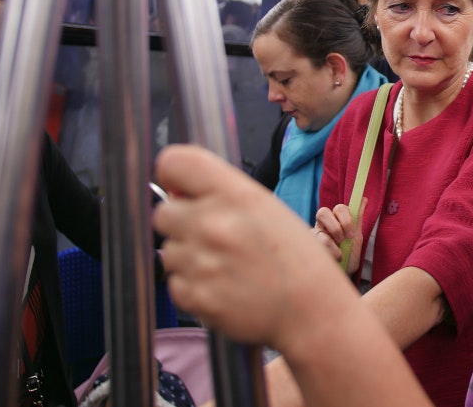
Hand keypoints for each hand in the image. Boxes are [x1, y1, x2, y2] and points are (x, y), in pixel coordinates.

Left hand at [152, 145, 357, 346]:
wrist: (310, 308)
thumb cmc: (293, 256)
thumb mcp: (266, 208)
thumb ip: (222, 194)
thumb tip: (176, 193)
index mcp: (236, 195)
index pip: (174, 163)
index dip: (171, 175)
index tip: (180, 189)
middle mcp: (213, 224)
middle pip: (163, 213)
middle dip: (181, 223)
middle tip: (213, 237)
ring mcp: (201, 262)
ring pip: (168, 251)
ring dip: (188, 257)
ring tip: (226, 265)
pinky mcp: (194, 296)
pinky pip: (174, 282)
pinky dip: (193, 286)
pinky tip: (223, 286)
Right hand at [313, 200, 364, 275]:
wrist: (343, 276)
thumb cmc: (349, 257)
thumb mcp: (356, 239)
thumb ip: (358, 220)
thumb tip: (364, 198)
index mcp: (337, 220)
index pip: (339, 208)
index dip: (346, 218)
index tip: (352, 234)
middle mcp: (324, 225)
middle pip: (323, 212)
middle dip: (336, 226)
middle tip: (344, 239)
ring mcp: (314, 235)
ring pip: (318, 231)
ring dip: (332, 243)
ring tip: (340, 254)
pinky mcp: (308, 246)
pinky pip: (316, 244)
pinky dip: (329, 252)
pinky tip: (334, 259)